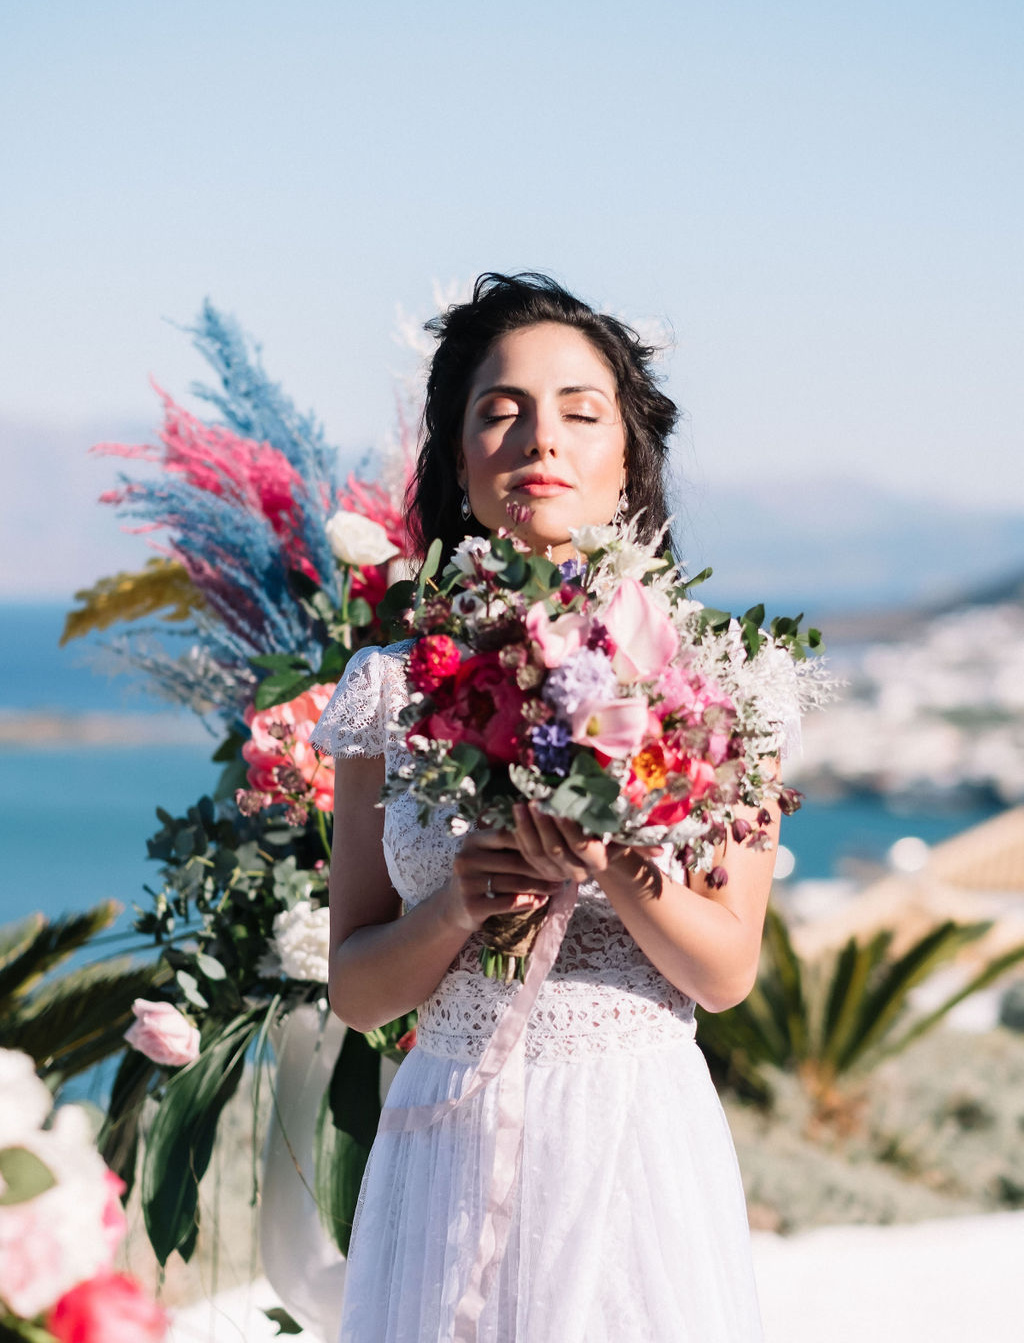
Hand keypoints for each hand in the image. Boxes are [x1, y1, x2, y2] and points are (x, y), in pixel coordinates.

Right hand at [438, 828, 562, 934]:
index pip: (508, 835)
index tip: (557, 844)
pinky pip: (508, 903)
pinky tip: (542, 901)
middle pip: (515, 861)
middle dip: (543, 867)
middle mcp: (466, 858)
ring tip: (558, 886)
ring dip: (541, 886)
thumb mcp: (487, 853)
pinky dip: (529, 902)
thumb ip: (510, 842)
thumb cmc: (482, 874)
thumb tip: (550, 830)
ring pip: (515, 883)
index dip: (534, 839)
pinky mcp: (472, 905)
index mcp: (473, 840)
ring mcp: (467, 883)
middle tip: (565, 870)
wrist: (454, 906)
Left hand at [510, 802, 613, 884]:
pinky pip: (527, 854)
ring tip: (520, 805)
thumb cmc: (606, 825)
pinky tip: (517, 816)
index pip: (581, 846)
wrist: (597, 844)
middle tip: (535, 802)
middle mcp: (578, 871)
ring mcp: (558, 873)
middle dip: (543, 824)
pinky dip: (520, 834)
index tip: (559, 809)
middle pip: (555, 850)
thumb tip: (593, 785)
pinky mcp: (542, 870)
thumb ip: (603, 807)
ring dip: (527, 827)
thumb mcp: (610, 819)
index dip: (568, 829)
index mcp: (598, 860)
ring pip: (537, 853)